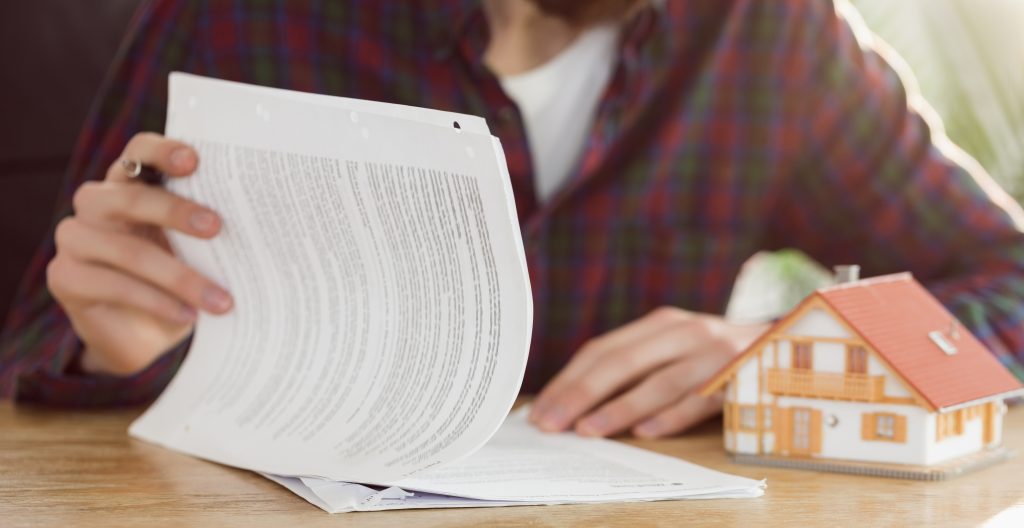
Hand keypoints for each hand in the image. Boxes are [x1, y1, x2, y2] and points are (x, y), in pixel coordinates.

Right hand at [47, 133, 232, 375]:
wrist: (147, 337)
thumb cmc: (178, 280)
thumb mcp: (197, 250)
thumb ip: (208, 228)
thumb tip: (256, 219)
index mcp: (129, 184)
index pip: (138, 152)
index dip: (162, 151)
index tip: (194, 160)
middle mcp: (96, 204)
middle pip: (130, 197)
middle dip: (176, 211)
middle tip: (216, 228)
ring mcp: (75, 239)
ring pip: (128, 251)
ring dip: (179, 277)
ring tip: (220, 300)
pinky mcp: (65, 277)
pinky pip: (114, 285)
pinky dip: (158, 302)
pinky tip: (188, 315)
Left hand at [529, 307, 768, 437]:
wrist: (785, 343)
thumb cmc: (712, 355)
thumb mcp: (673, 348)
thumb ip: (633, 366)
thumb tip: (573, 403)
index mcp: (661, 324)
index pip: (604, 349)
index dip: (570, 379)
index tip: (542, 409)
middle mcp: (685, 333)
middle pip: (623, 362)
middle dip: (582, 394)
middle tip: (553, 423)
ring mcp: (714, 355)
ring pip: (659, 383)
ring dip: (620, 408)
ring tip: (589, 430)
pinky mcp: (740, 380)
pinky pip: (699, 401)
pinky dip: (671, 416)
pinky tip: (645, 433)